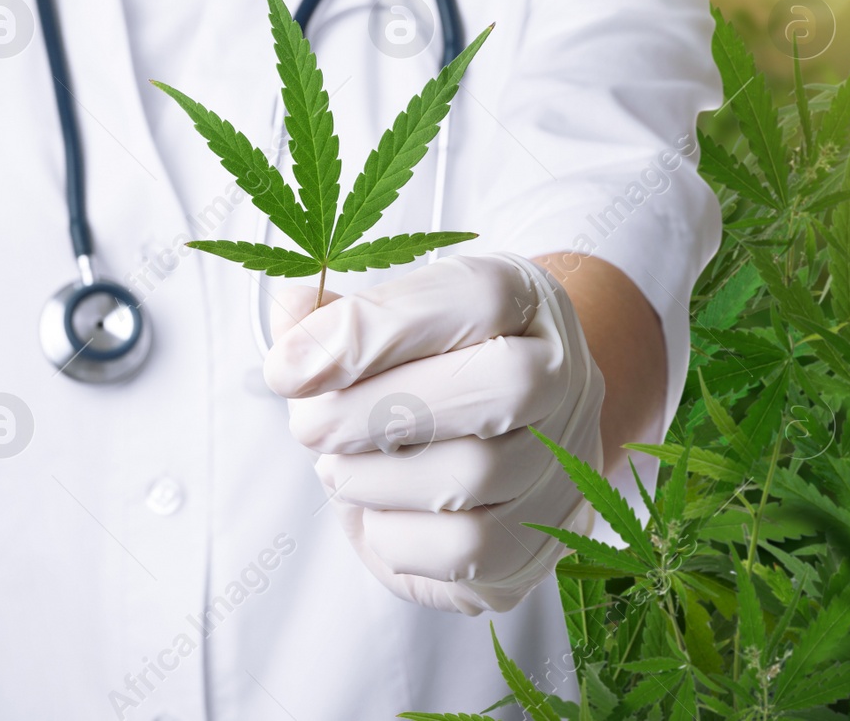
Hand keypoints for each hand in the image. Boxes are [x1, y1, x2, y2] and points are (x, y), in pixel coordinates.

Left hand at [264, 253, 604, 614]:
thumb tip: (291, 317)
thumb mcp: (382, 325)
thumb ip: (331, 320)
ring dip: (373, 477)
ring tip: (338, 468)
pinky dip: (395, 535)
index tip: (288, 367)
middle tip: (307, 425)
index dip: (374, 331)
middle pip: (500, 386)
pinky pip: (466, 551)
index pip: (476, 298)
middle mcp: (562, 377)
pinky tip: (377, 511)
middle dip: (374, 410)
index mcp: (524, 300)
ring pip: (475, 476)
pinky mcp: (537, 544)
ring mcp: (562, 466)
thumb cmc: (424, 374)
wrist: (496, 445)